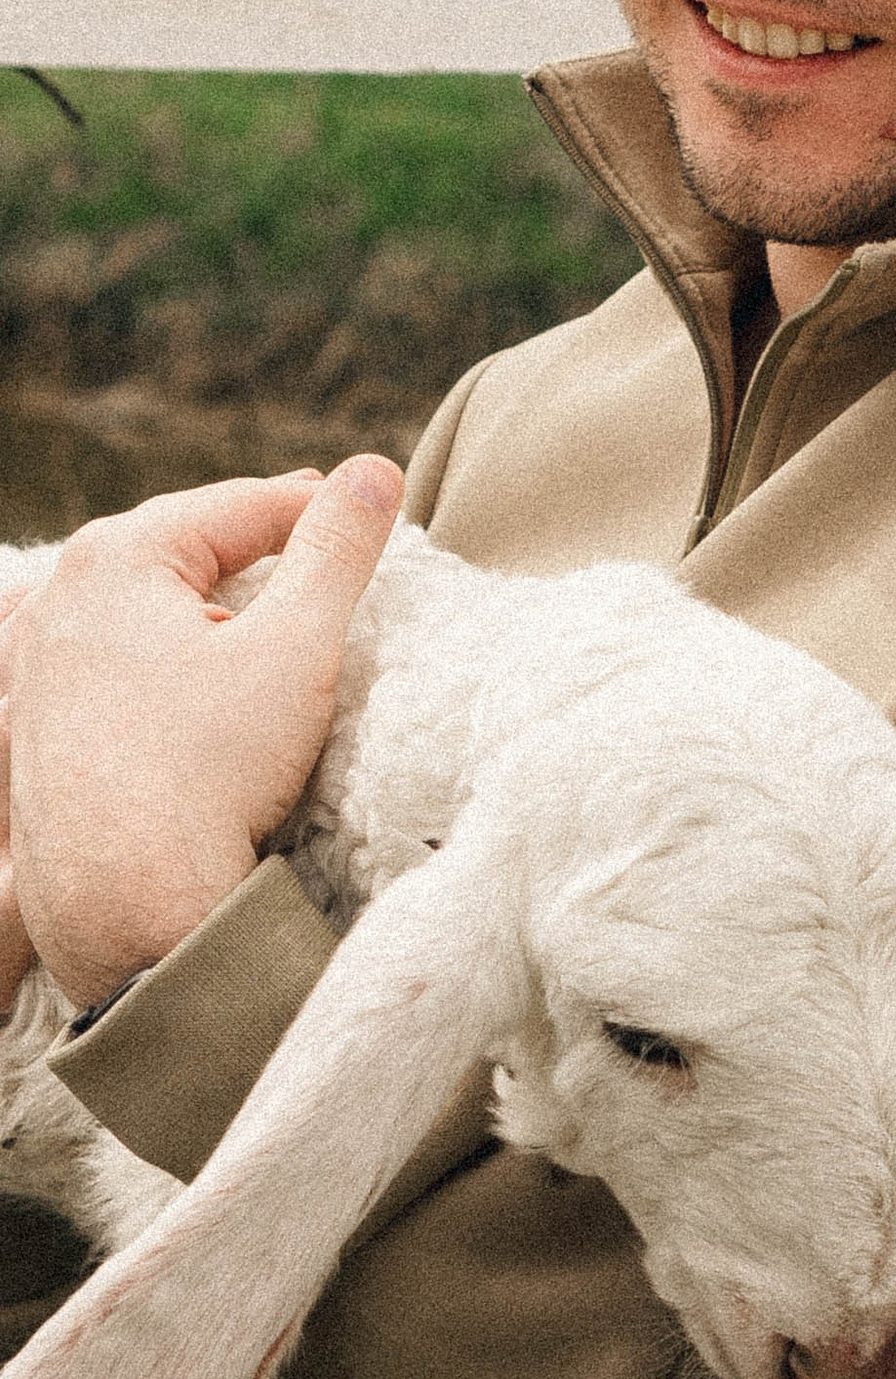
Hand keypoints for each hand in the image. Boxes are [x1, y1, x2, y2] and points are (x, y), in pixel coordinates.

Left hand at [2, 460, 405, 1009]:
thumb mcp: (299, 648)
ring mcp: (27, 669)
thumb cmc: (210, 775)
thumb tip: (377, 470)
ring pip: (133, 611)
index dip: (317, 508)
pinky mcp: (23, 732)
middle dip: (249, 555)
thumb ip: (339, 549)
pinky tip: (178, 687)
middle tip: (316, 558)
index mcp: (114, 558)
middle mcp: (53, 600)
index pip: (240, 508)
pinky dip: (144, 663)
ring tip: (254, 628)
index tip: (370, 512)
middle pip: (178, 554)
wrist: (127, 907)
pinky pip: (94, 669)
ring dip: (193, 609)